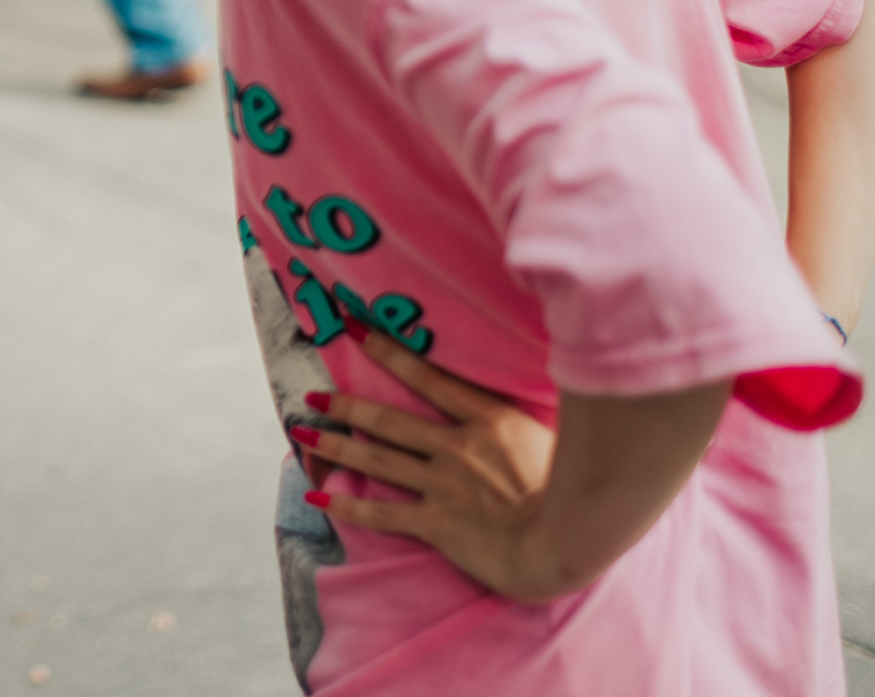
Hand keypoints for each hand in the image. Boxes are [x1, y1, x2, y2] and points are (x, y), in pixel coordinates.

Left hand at [296, 326, 558, 599]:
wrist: (566, 546)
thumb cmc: (571, 492)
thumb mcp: (550, 438)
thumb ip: (520, 418)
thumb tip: (515, 392)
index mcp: (489, 420)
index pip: (428, 378)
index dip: (387, 351)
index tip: (354, 328)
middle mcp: (458, 446)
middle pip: (389, 420)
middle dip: (346, 406)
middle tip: (313, 394)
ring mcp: (444, 484)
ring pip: (377, 460)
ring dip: (336, 446)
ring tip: (302, 434)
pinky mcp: (437, 522)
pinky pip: (383, 511)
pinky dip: (348, 504)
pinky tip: (318, 495)